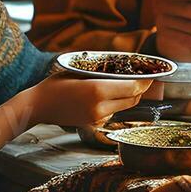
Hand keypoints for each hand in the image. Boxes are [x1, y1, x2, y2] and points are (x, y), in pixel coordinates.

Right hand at [26, 73, 153, 128]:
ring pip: (124, 106)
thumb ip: (103, 71)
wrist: (38, 106)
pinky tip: (110, 94)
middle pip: (133, 99)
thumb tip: (125, 67)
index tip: (152, 74)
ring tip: (127, 83)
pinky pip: (112, 112)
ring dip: (129, 96)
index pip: (133, 87)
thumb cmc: (56, 83)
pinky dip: (116, 103)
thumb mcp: (80, 71)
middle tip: (144, 78)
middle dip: (140, 89)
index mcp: (98, 90)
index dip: (146, 81)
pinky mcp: (94, 124)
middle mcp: (100, 107)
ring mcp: (97, 118)